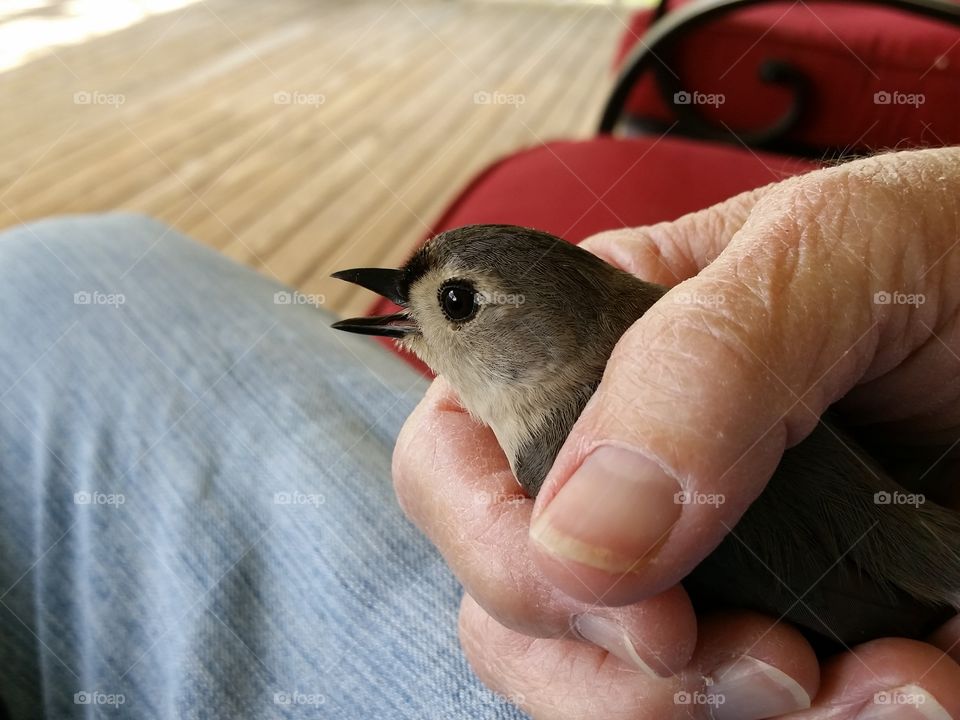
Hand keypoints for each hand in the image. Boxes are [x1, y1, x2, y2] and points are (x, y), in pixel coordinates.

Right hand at [393, 147, 959, 718]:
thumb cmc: (948, 256)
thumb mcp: (833, 256)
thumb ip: (695, 365)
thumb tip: (579, 535)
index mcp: (588, 352)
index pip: (451, 459)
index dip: (497, 544)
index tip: (638, 606)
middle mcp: (615, 465)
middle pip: (511, 606)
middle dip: (617, 674)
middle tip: (765, 661)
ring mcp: (689, 555)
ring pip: (607, 688)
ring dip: (727, 717)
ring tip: (886, 677)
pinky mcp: (770, 619)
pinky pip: (726, 713)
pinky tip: (918, 678)